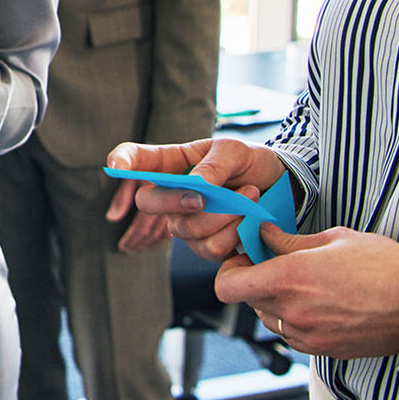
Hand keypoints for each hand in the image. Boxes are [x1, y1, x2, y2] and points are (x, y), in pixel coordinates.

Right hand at [106, 138, 287, 261]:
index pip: (133, 159)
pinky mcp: (206, 246)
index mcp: (170, 163)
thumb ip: (213, 165)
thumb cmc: (250, 163)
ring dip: (222, 215)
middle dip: (175, 201)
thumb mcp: (234, 151)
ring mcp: (186, 223)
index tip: (117, 168)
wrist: (280, 189)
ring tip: (249, 194)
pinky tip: (248, 217)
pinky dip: (234, 232)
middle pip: (147, 203)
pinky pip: (209, 248)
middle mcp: (170, 195)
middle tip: (206, 195)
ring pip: (185, 230)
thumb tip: (196, 187)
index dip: (120, 163)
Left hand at [216, 223, 398, 358]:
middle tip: (275, 262)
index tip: (247, 256)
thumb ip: (290, 241)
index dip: (230, 269)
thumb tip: (263, 234)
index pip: (228, 285)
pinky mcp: (322, 350)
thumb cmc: (385, 266)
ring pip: (268, 317)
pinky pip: (290, 334)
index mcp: (290, 279)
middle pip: (247, 299)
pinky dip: (294, 318)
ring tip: (303, 282)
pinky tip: (318, 302)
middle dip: (254, 280)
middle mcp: (292, 312)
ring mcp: (307, 336)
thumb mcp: (335, 239)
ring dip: (273, 300)